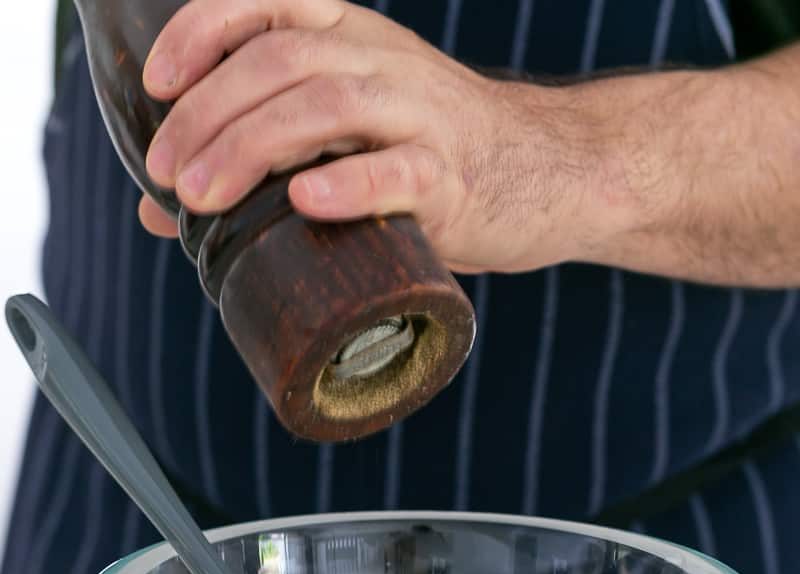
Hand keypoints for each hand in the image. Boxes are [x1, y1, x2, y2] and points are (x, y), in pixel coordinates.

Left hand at [139, 0, 606, 273]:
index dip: (202, 33)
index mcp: (354, 39)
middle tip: (168, 176)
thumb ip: (266, 158)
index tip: (157, 87)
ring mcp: (421, 117)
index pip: (267, 5)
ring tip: (202, 199)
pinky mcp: (452, 180)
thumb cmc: (432, 158)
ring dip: (251, 147)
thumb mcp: (350, 137)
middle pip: (280, 61)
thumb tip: (160, 211)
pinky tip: (305, 201)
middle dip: (207, 115)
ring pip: (326, 105)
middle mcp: (383, 62)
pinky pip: (398, 172)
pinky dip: (348, 184)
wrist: (547, 171)